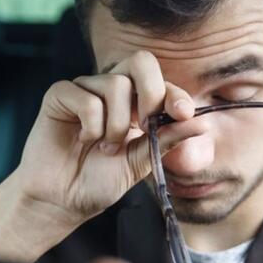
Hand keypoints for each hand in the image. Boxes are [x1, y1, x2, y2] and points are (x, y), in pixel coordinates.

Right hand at [0, 50, 201, 262]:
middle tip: (143, 126)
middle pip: (140, 62)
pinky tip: (84, 139)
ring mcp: (85, 89)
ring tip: (105, 147)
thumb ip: (166, 140)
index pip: (161, 82)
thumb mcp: (139, 163)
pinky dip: (92, 125)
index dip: (174, 94)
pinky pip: (87, 98)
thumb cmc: (98, 181)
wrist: (62, 201)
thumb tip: (202, 123)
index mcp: (135, 103)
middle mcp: (111, 89)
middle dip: (150, 93)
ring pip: (115, 84)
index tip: (183, 114)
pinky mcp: (60, 95)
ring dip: (116, 124)